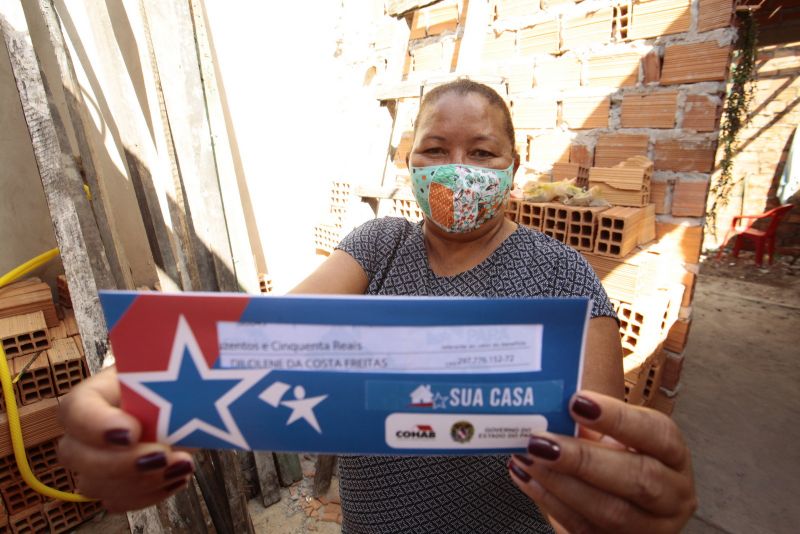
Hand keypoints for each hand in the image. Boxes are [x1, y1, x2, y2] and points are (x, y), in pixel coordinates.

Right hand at [58, 368, 194, 511]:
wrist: (182, 405)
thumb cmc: (168, 385)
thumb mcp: (166, 377)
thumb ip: (160, 388)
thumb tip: (173, 402)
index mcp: (92, 396)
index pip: (74, 410)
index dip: (97, 426)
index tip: (132, 432)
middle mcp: (84, 432)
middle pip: (75, 455)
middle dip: (120, 463)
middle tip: (163, 455)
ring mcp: (94, 462)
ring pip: (95, 485)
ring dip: (141, 482)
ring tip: (183, 464)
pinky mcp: (113, 485)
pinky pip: (118, 501)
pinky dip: (151, 494)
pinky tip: (177, 476)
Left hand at [508, 391, 696, 532]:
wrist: (621, 501)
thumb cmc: (615, 458)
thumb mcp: (613, 436)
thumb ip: (589, 419)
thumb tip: (548, 399)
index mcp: (673, 455)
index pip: (657, 433)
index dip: (617, 418)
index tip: (576, 402)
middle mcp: (673, 494)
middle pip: (638, 478)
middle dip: (583, 459)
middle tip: (541, 441)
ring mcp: (652, 528)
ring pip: (611, 512)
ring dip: (561, 484)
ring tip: (527, 458)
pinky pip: (586, 530)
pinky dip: (551, 503)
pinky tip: (528, 479)